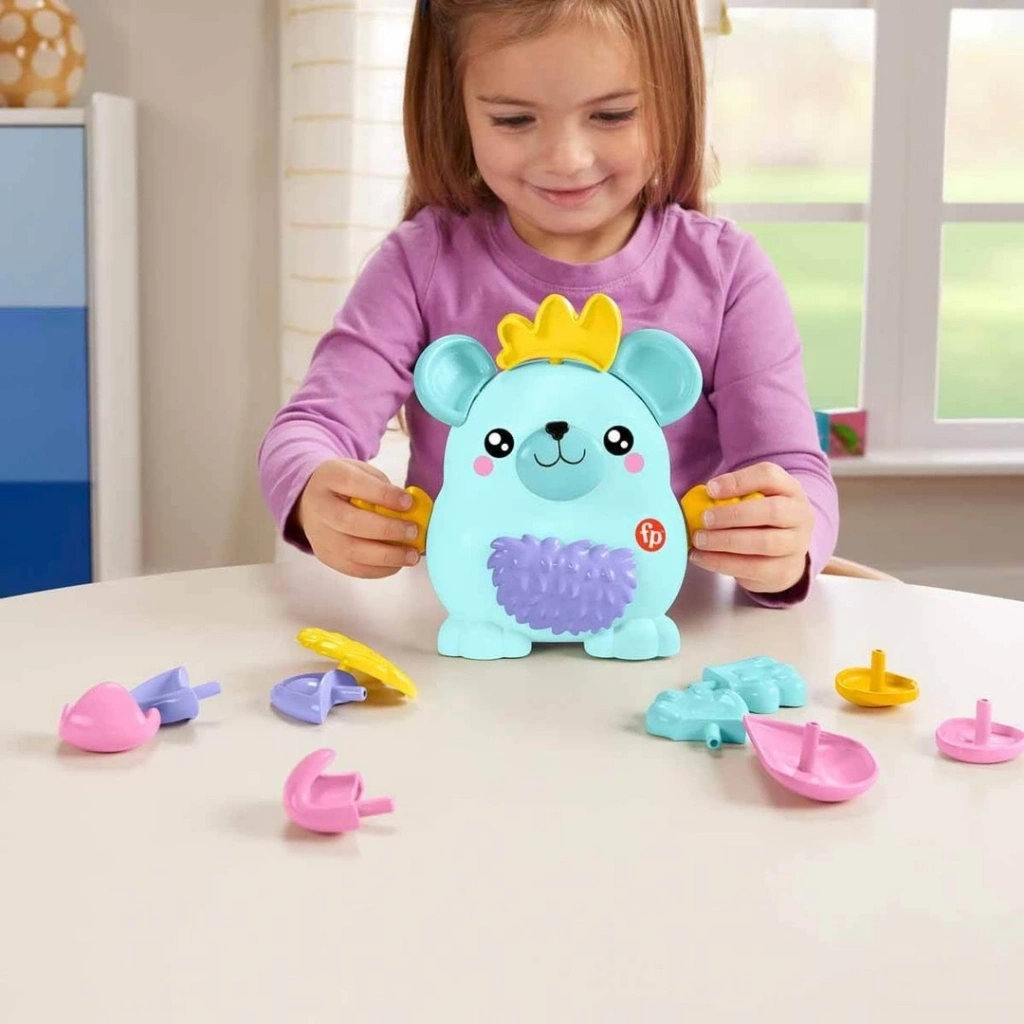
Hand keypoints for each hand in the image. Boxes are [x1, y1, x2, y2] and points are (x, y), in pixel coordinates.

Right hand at [296, 459, 419, 578]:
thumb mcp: (363, 473)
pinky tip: (397, 563)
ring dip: (386, 556)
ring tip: (411, 555)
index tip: (409, 502)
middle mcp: (318, 507)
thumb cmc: (347, 487)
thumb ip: (384, 488)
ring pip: (351, 551)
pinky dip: (379, 569)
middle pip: (349, 522)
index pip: (353, 484)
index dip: (383, 495)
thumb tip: (411, 510)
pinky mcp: (326, 556)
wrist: (314, 501)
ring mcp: (319, 535)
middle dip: (386, 529)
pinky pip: (353, 568)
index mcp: (329, 477)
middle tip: (413, 532)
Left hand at [689, 462, 813, 593]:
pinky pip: (752, 568)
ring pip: (764, 543)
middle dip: (733, 515)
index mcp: (790, 489)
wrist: (785, 554)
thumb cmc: (760, 520)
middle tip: (704, 519)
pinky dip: (721, 563)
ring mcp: (796, 545)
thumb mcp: (754, 499)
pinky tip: (701, 558)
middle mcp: (800, 515)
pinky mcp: (784, 571)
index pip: (770, 476)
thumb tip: (699, 496)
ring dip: (725, 541)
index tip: (710, 489)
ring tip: (699, 540)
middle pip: (772, 511)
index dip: (739, 481)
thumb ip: (732, 494)